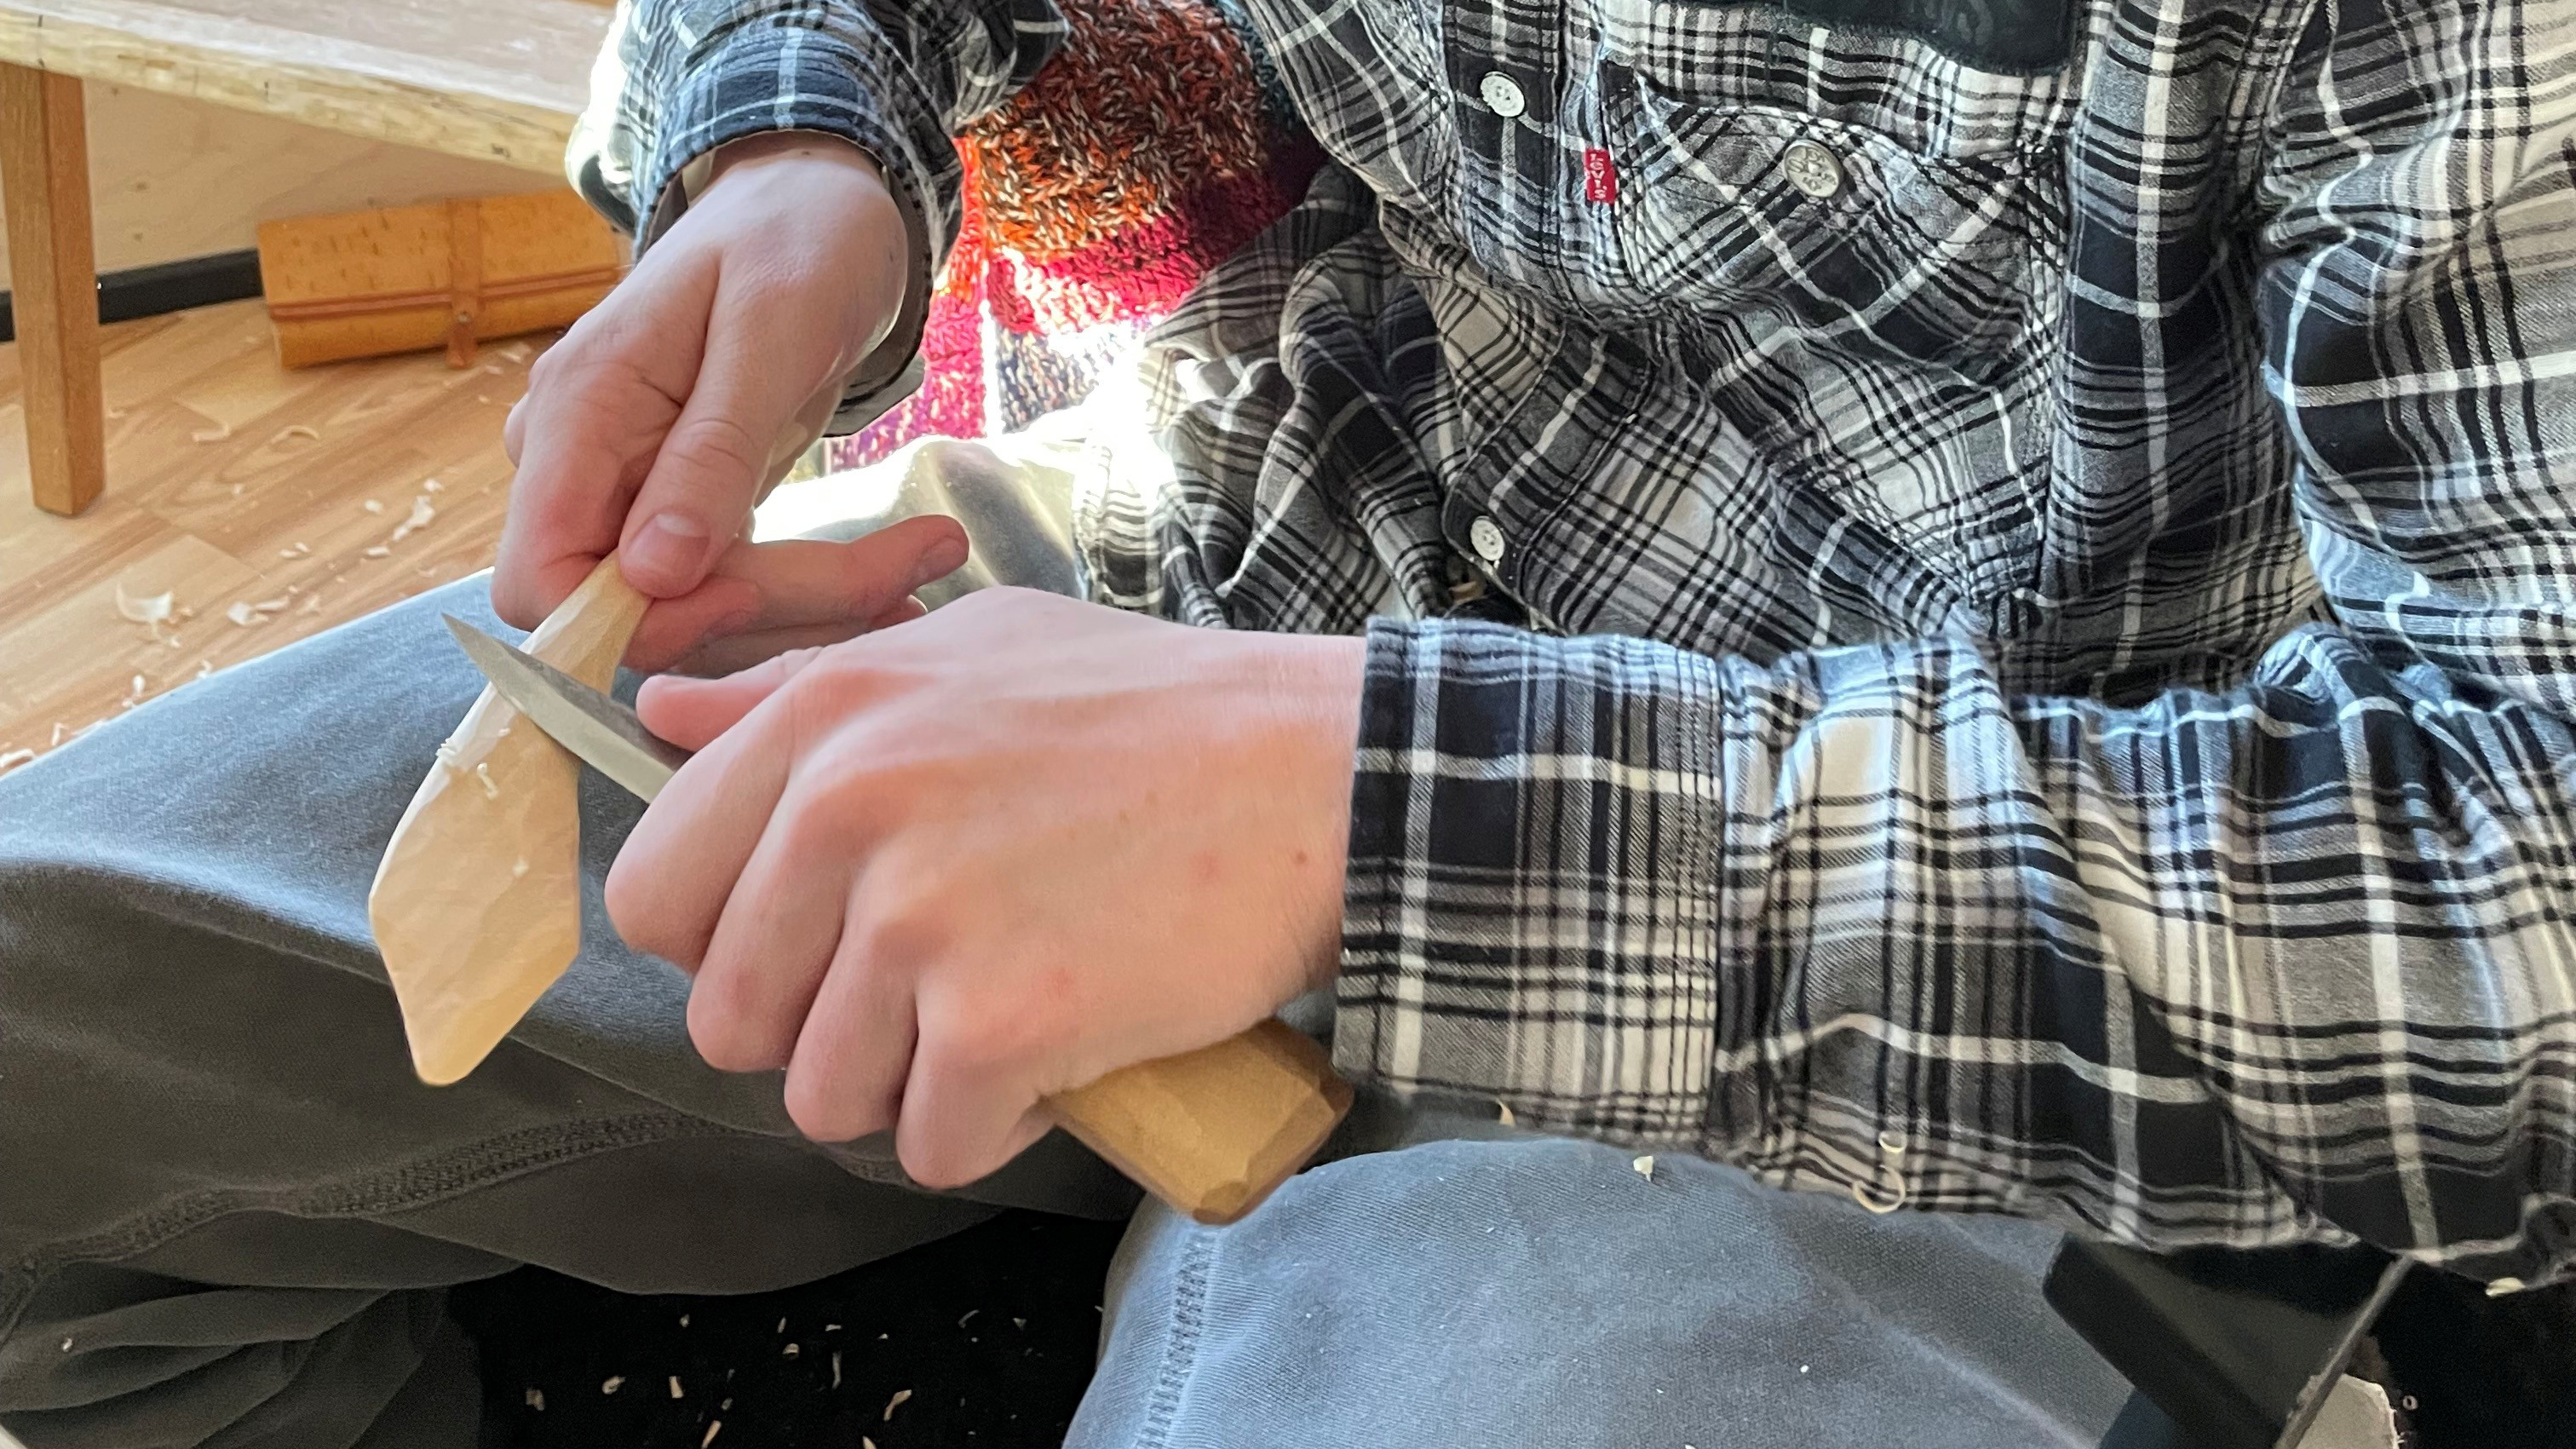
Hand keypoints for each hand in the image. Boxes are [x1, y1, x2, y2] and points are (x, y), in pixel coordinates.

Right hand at [496, 132, 950, 671]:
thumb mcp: (771, 331)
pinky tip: (894, 574)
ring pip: (693, 615)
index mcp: (577, 412)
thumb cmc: (795, 238)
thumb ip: (709, 451)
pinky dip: (809, 597)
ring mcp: (629, 491)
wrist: (816, 205)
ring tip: (922, 564)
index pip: (538, 580)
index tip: (753, 590)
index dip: (631, 618)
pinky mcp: (683, 509)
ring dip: (806, 611)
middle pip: (631, 611)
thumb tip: (650, 575)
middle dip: (762, 614)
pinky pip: (730, 589)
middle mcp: (583, 464)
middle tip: (901, 581)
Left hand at [605, 590, 1366, 1186]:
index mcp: (822, 719)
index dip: (724, 945)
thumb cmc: (1152, 713)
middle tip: (930, 995)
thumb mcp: (964, 651)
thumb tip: (656, 716)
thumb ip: (797, 689)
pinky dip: (998, 1127)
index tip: (812, 948)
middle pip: (729, 1019)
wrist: (1318, 774)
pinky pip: (933, 1144)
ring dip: (912, 1088)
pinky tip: (1061, 1058)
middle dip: (818, 1033)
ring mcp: (918, 918)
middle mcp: (845, 811)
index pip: (655, 890)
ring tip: (1009, 1017)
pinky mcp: (996, 1020)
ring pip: (825, 1098)